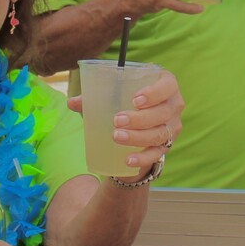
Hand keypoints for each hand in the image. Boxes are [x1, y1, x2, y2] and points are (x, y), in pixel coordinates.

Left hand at [69, 69, 183, 173]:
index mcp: (165, 85)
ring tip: (116, 136)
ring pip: (160, 133)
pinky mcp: (165, 147)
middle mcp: (173, 106)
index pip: (167, 85)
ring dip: (138, 136)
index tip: (135, 99)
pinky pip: (157, 154)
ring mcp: (171, 128)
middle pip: (163, 112)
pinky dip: (142, 158)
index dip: (154, 92)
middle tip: (117, 120)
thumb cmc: (125, 103)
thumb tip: (71, 102)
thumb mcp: (112, 98)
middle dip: (140, 118)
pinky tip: (128, 160)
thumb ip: (93, 99)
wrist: (135, 129)